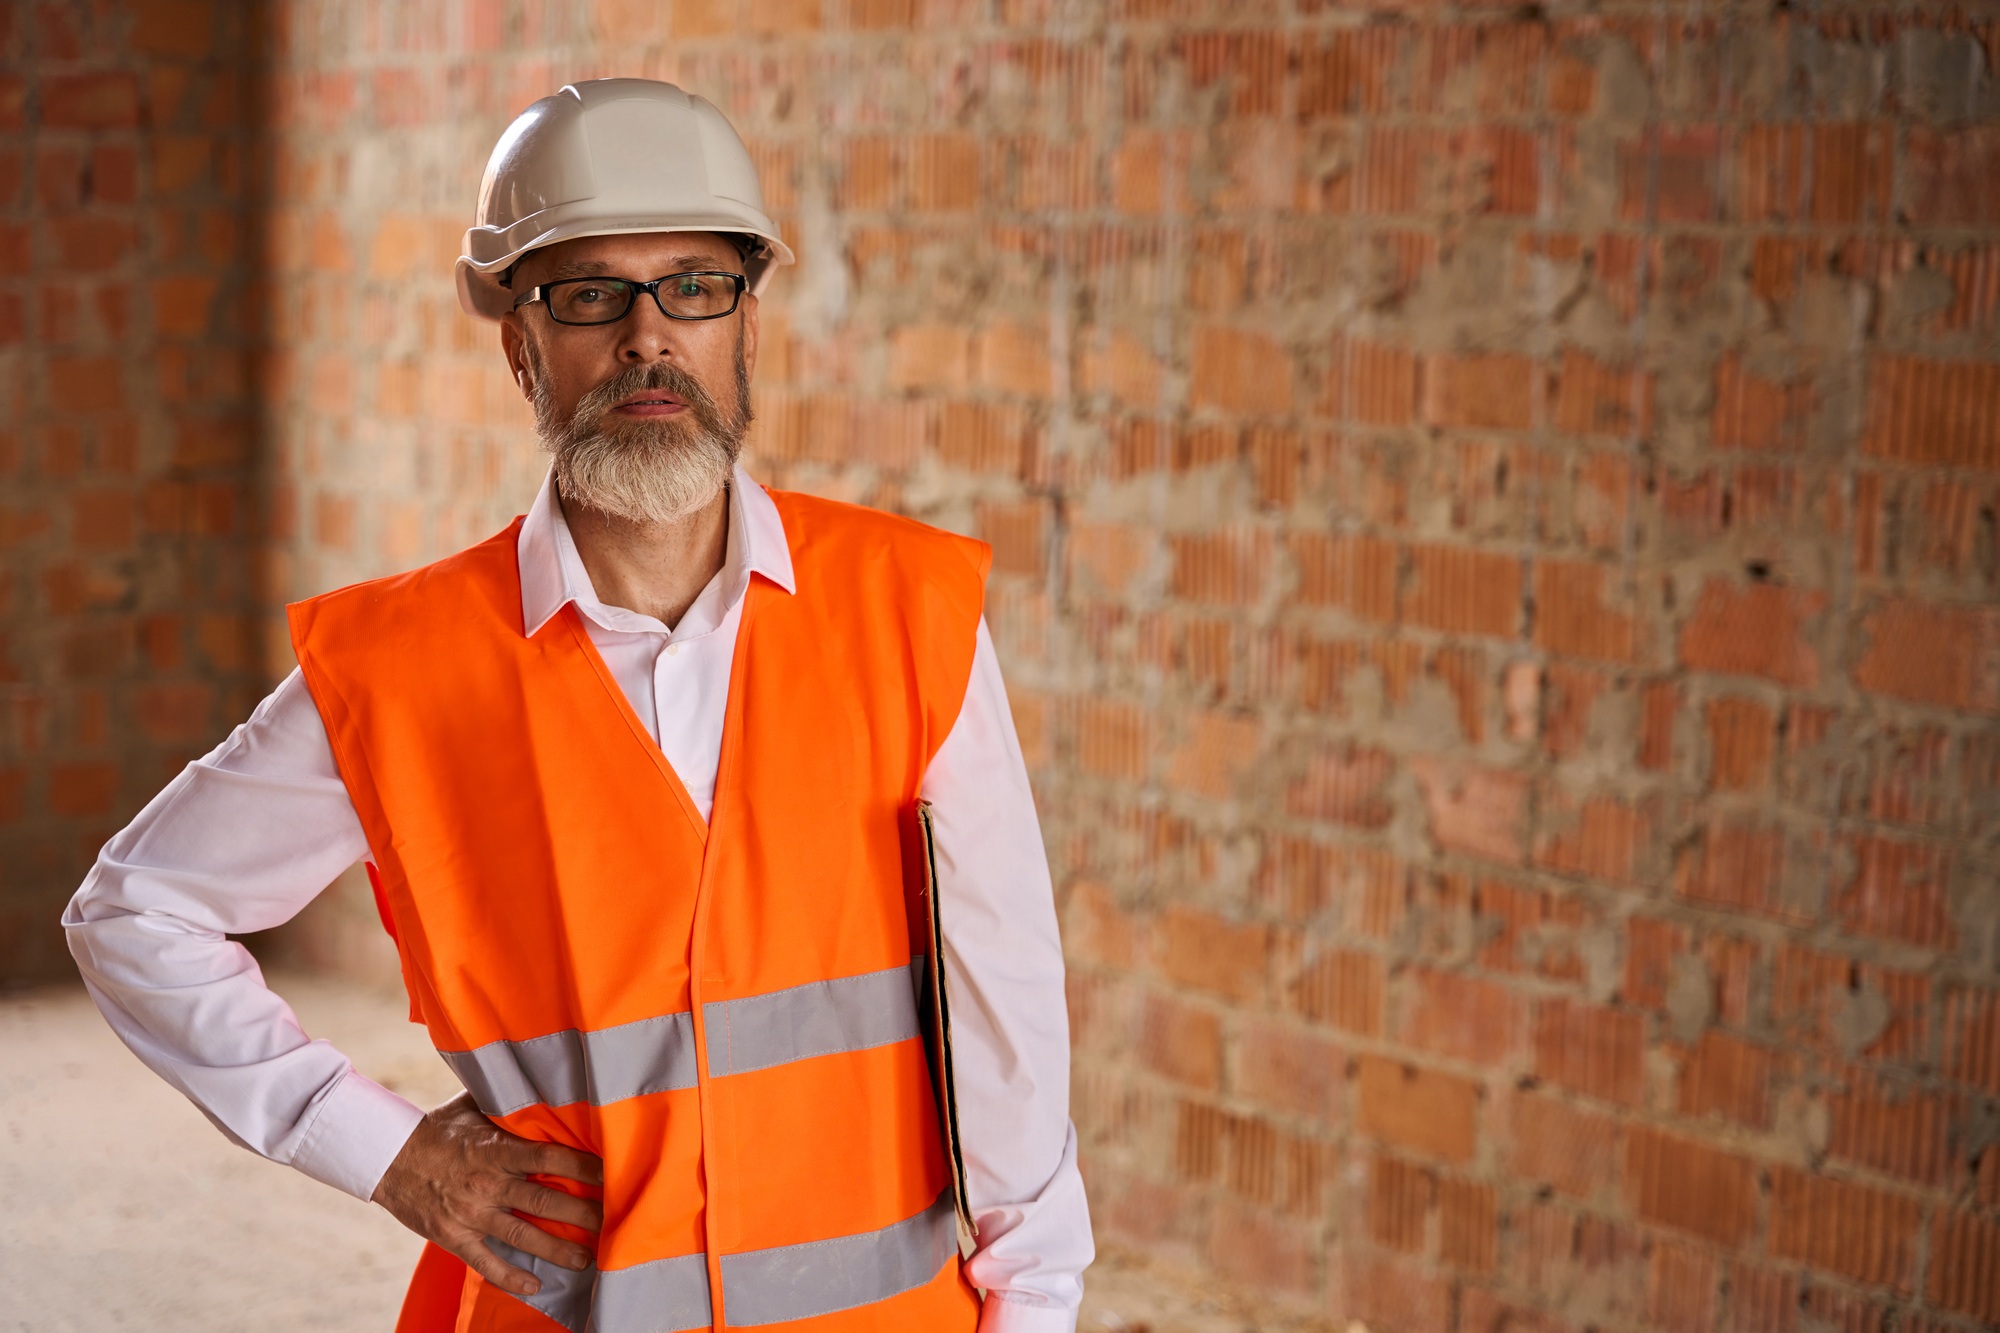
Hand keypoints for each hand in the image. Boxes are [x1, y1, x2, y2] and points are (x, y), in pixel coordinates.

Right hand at [372, 1091, 605, 1296]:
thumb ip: (507, 1098)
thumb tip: (542, 1074)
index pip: (547, 1157)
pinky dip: (510, 1277)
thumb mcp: (472, 1105)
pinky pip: (485, 1262)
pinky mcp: (454, 1237)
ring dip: (556, 1250)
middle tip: (612, 1222)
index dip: (582, 1167)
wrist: (387, 1158)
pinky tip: (535, 1286)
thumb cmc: (437, 1128)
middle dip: (581, 1213)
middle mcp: (486, 1183)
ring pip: (522, 1235)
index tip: (611, 1174)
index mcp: (494, 1149)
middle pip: (543, 1200)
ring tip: (587, 1260)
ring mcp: (470, 1213)